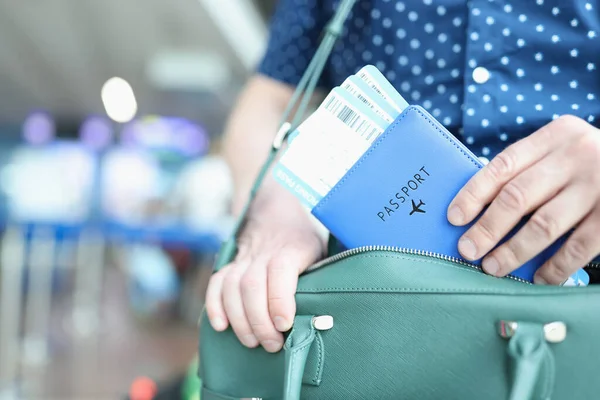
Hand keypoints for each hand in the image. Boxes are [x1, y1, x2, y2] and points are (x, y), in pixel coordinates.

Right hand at [205, 187, 325, 351]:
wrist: (279, 212)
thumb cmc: (304, 242)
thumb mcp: (320, 253)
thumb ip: (318, 278)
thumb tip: (322, 315)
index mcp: (290, 249)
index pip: (280, 272)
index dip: (279, 301)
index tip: (284, 325)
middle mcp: (263, 253)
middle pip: (252, 286)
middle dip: (259, 320)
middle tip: (272, 344)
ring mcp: (244, 258)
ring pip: (231, 287)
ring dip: (239, 319)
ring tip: (252, 342)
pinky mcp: (230, 265)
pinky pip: (215, 283)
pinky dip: (214, 306)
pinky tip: (221, 326)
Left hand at [447, 115, 599, 284]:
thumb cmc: (589, 164)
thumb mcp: (563, 152)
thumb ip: (530, 170)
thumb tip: (480, 210)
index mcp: (554, 136)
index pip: (502, 166)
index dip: (473, 193)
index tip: (454, 217)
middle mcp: (575, 156)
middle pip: (517, 197)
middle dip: (487, 228)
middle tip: (467, 250)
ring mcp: (598, 186)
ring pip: (543, 225)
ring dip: (513, 251)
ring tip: (492, 267)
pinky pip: (577, 247)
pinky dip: (554, 267)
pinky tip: (538, 279)